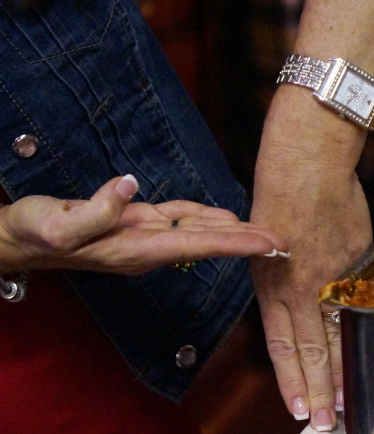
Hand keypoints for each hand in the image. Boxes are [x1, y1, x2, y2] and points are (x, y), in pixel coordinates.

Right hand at [0, 175, 287, 274]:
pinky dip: (205, 216)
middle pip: (208, 242)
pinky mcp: (134, 222)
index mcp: (134, 248)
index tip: (270, 244)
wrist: (14, 239)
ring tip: (268, 231)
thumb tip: (129, 185)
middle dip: (247, 242)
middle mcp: (146, 246)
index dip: (236, 243)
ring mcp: (142, 236)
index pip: (197, 245)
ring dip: (233, 230)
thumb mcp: (55, 222)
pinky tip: (226, 215)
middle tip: (288, 242)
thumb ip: (95, 209)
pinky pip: (178, 219)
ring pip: (198, 230)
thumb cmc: (32, 232)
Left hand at [250, 95, 371, 431]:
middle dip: (317, 389)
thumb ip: (284, 275)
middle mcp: (302, 285)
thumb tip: (302, 299)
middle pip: (311, 349)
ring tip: (347, 401)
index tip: (296, 408)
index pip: (282, 344)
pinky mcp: (359, 259)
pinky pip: (361, 301)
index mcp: (272, 281)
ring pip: (339, 332)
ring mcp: (334, 274)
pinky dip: (363, 328)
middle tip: (325, 424)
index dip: (289, 379)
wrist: (311, 157)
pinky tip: (369, 350)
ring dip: (343, 369)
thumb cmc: (282, 189)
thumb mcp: (265, 240)